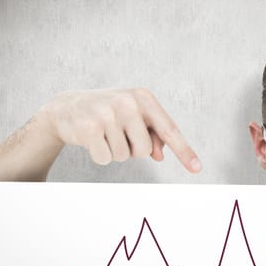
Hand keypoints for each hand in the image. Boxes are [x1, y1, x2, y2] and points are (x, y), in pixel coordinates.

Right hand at [38, 88, 201, 172]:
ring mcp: (107, 113)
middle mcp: (127, 102)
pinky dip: (100, 155)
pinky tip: (92, 139)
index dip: (184, 151)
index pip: (169, 129)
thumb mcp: (133, 116)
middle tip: (118, 134)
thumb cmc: (109, 113)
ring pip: (124, 156)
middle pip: (145, 150)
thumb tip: (159, 155)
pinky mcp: (89, 127)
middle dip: (132, 150)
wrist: (68, 107)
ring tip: (104, 134)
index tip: (197, 168)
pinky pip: (105, 159)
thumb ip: (152, 134)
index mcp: (143, 97)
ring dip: (115, 152)